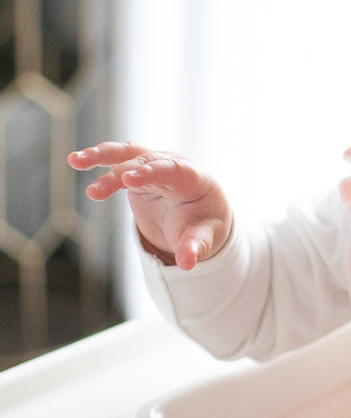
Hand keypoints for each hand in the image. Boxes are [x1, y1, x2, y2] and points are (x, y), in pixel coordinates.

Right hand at [68, 142, 232, 269]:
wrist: (202, 211)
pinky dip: (98, 159)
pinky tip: (76, 161)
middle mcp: (174, 165)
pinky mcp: (138, 170)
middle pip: (146, 162)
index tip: (129, 179)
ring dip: (103, 155)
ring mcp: (155, 165)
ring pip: (128, 153)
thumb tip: (186, 263)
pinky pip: (118, 160)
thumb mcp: (207, 237)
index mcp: (195, 179)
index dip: (152, 172)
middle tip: (97, 191)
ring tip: (76, 161)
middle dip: (122, 174)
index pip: (174, 170)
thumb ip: (196, 246)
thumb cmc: (206, 223)